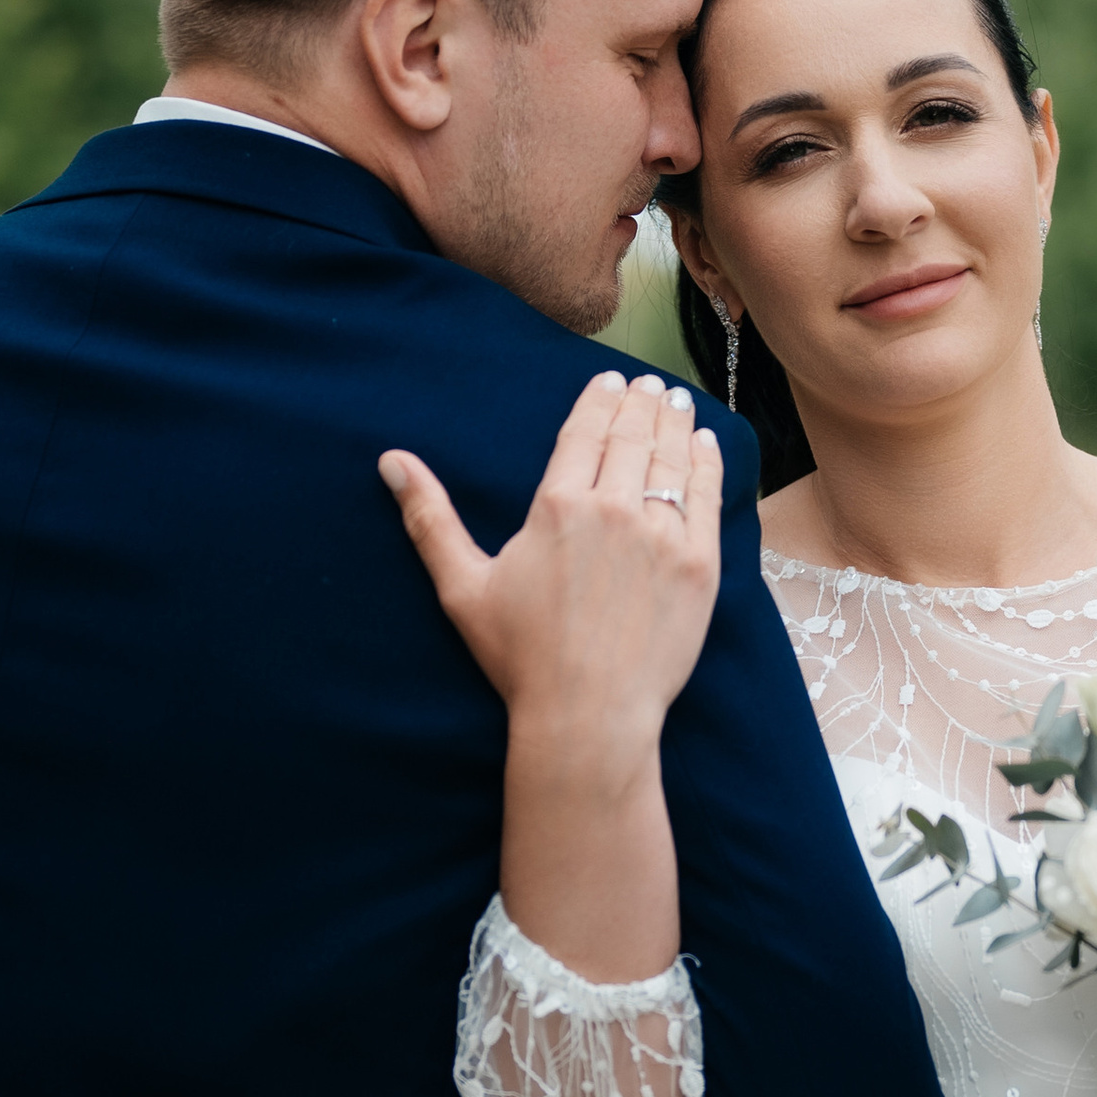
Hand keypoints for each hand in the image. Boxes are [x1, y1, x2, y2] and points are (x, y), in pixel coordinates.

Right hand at [379, 373, 723, 983]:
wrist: (588, 716)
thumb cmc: (521, 658)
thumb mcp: (463, 586)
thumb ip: (430, 518)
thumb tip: (391, 461)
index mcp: (558, 505)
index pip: (585, 432)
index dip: (598, 400)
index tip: (609, 380)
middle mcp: (614, 509)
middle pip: (632, 436)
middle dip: (640, 403)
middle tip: (647, 384)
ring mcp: (662, 536)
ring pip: (670, 459)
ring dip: (673, 422)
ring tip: (674, 401)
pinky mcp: (699, 567)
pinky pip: (705, 499)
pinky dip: (704, 464)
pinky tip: (703, 445)